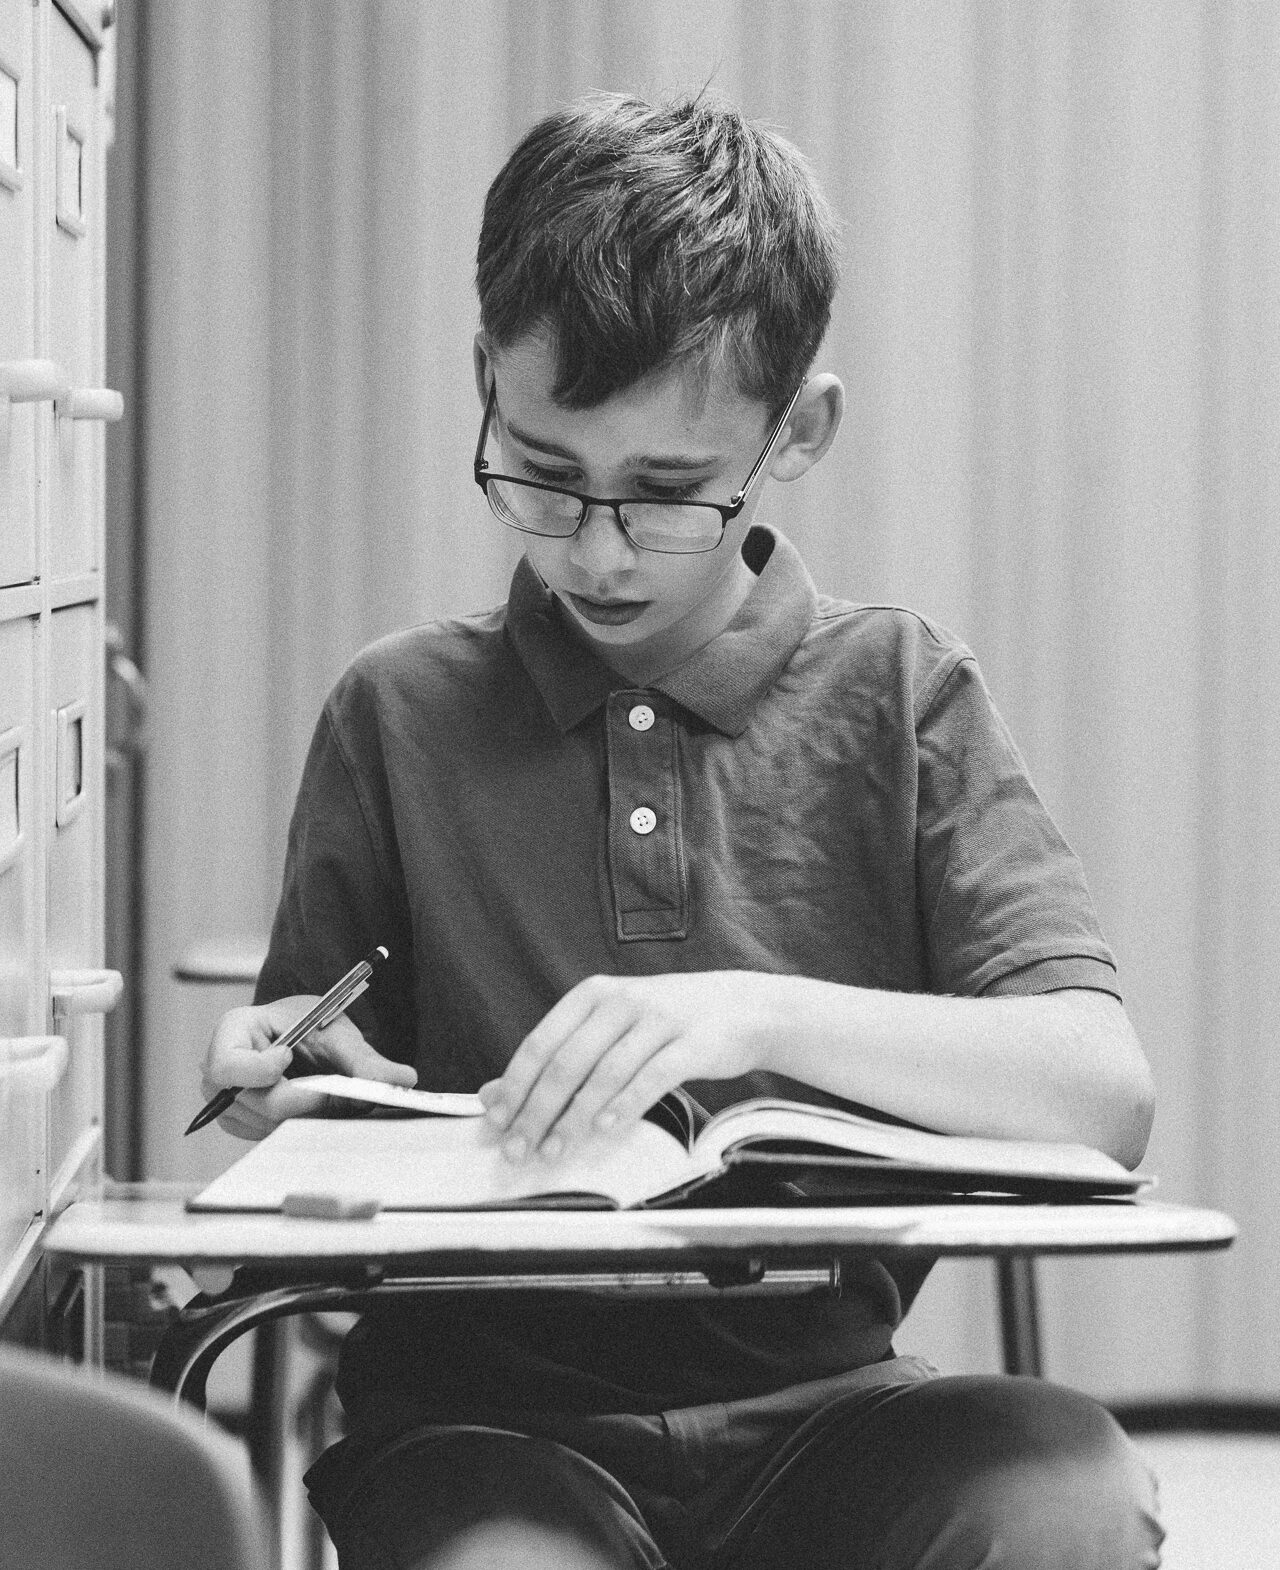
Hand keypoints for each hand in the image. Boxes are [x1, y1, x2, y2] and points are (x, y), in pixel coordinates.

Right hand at [200, 995, 417, 1139]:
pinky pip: (274, 1135)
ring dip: (310, 1114)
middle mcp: (219, 1073)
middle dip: (307, 1100)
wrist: (306, 1035)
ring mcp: (227, 1103)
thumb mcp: (337, 1032)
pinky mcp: (244, 1125)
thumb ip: (365, 1059)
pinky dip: (303, 1123)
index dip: (259, 1069)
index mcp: (232, 1032)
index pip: (226, 1066)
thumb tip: (404, 1080)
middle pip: (257, 1103)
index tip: (289, 1057)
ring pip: (270, 1126)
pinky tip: (320, 1106)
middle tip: (342, 1091)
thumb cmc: (312, 1024)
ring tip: (335, 1093)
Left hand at [478, 971, 768, 1162]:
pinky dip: (624, 1105)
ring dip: (574, 1119)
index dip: (515, 1085)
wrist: (743, 1007)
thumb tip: (493, 1095)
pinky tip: (604, 1130)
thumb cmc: (666, 1024)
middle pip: (567, 1061)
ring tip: (553, 1152)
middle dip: (537, 1111)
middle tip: (518, 1150)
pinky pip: (651, 1077)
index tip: (496, 1123)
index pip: (541, 1042)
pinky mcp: (692, 1042)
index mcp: (593, 994)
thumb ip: (559, 1055)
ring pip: (604, 1073)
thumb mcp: (610, 1027)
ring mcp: (659, 1019)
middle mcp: (621, 1001)